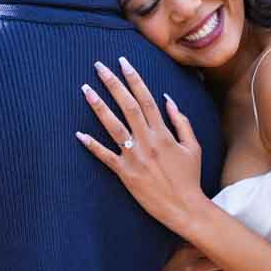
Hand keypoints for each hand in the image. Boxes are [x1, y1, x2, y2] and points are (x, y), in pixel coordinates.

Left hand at [75, 57, 207, 236]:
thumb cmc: (189, 177)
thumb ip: (181, 121)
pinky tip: (78, 134)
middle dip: (113, 83)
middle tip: (99, 66)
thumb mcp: (192, 146)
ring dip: (99, 106)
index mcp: (163, 133)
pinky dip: (92, 145)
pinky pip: (105, 156)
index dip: (134, 79)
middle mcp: (147, 141)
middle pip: (127, 106)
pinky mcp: (125, 173)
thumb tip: (168, 99)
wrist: (185, 207)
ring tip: (85, 89)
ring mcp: (134, 157)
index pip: (146, 99)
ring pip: (113, 126)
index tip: (123, 62)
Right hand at [152, 243, 225, 270]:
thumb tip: (203, 235)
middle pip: (219, 262)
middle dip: (224, 259)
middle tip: (230, 256)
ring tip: (222, 267)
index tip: (225, 242)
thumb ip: (186, 243)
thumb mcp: (168, 248)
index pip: (212, 246)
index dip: (220, 244)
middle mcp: (190, 267)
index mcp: (184, 251)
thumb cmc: (152, 265)